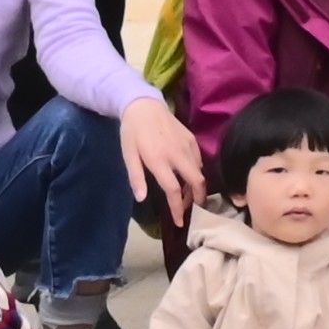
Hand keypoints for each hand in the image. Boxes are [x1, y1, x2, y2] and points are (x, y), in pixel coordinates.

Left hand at [119, 96, 207, 228]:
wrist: (144, 106)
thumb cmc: (132, 133)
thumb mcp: (128, 156)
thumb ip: (136, 177)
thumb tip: (142, 199)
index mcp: (159, 160)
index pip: (173, 190)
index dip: (177, 208)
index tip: (180, 222)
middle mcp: (177, 154)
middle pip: (196, 182)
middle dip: (197, 199)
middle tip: (191, 210)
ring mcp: (187, 146)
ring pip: (200, 172)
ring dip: (196, 187)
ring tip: (187, 195)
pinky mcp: (192, 139)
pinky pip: (199, 160)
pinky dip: (196, 172)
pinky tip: (187, 174)